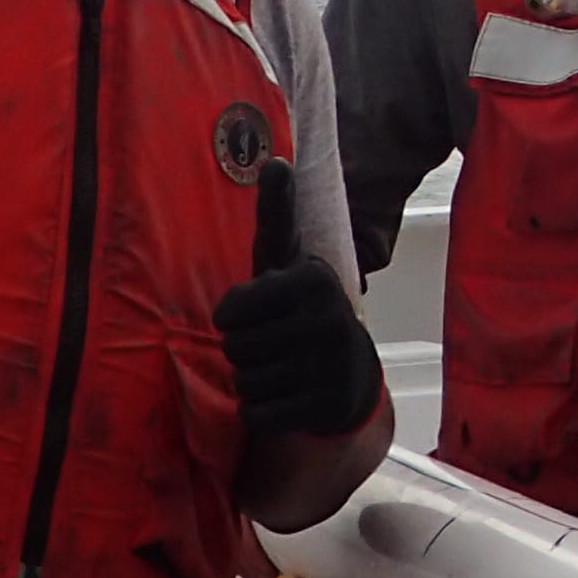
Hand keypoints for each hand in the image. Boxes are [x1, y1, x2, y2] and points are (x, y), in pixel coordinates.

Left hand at [217, 159, 384, 442]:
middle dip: (243, 349)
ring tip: (281, 367)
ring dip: (252, 379)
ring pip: (243, 382)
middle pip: (233, 348)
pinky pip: (254, 414)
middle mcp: (326, 320)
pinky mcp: (323, 408)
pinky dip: (260, 410)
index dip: (233, 316)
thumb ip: (277, 215)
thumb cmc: (300, 308)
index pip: (228, 311)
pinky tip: (286, 397)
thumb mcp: (288, 262)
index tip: (256, 312)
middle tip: (273, 343)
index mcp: (313, 279)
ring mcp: (328, 366)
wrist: (349, 372)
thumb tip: (277, 162)